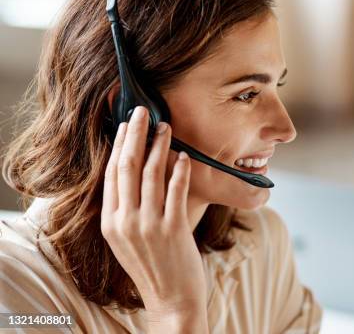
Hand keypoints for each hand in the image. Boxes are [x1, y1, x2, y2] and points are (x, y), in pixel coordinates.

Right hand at [101, 106, 207, 330]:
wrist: (171, 300)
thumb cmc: (153, 266)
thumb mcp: (128, 239)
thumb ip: (126, 209)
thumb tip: (134, 172)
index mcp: (110, 223)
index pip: (111, 174)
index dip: (119, 146)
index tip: (126, 125)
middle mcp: (125, 222)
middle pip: (127, 166)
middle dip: (135, 135)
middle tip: (143, 112)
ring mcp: (148, 225)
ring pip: (151, 173)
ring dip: (159, 145)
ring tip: (166, 127)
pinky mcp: (173, 229)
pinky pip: (176, 189)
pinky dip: (180, 169)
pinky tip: (184, 155)